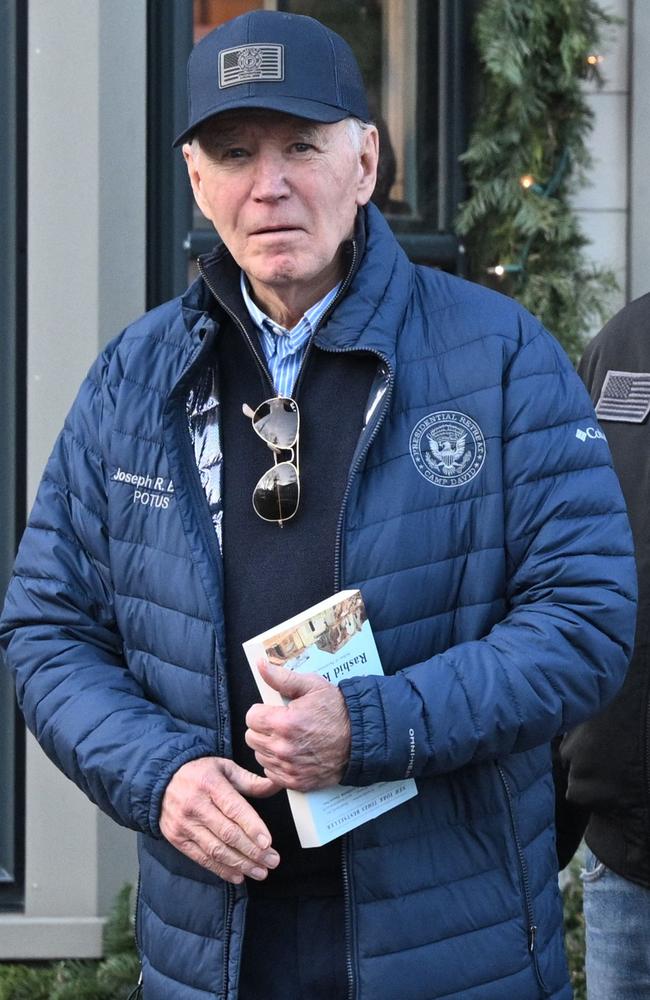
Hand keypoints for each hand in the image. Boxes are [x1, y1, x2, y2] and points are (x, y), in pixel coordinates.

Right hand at [159, 756, 280, 884]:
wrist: (162, 780)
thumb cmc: (200, 773)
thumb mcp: (224, 768)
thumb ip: (250, 780)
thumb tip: (276, 784)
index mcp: (210, 783)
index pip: (234, 808)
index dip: (252, 827)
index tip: (268, 842)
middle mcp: (195, 805)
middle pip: (227, 833)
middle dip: (253, 851)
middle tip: (273, 860)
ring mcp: (184, 824)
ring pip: (216, 850)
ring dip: (241, 864)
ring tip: (261, 871)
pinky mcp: (177, 839)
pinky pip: (202, 858)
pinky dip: (221, 870)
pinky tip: (239, 875)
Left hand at [245, 660, 350, 791]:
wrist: (360, 739)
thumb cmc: (337, 710)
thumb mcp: (312, 686)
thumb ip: (282, 677)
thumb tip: (260, 664)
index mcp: (284, 723)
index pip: (251, 717)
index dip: (261, 712)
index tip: (272, 711)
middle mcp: (283, 748)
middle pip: (252, 738)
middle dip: (263, 728)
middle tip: (280, 724)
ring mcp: (289, 768)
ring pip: (260, 756)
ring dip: (268, 747)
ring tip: (288, 739)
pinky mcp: (296, 782)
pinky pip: (271, 773)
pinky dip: (277, 765)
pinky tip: (292, 754)